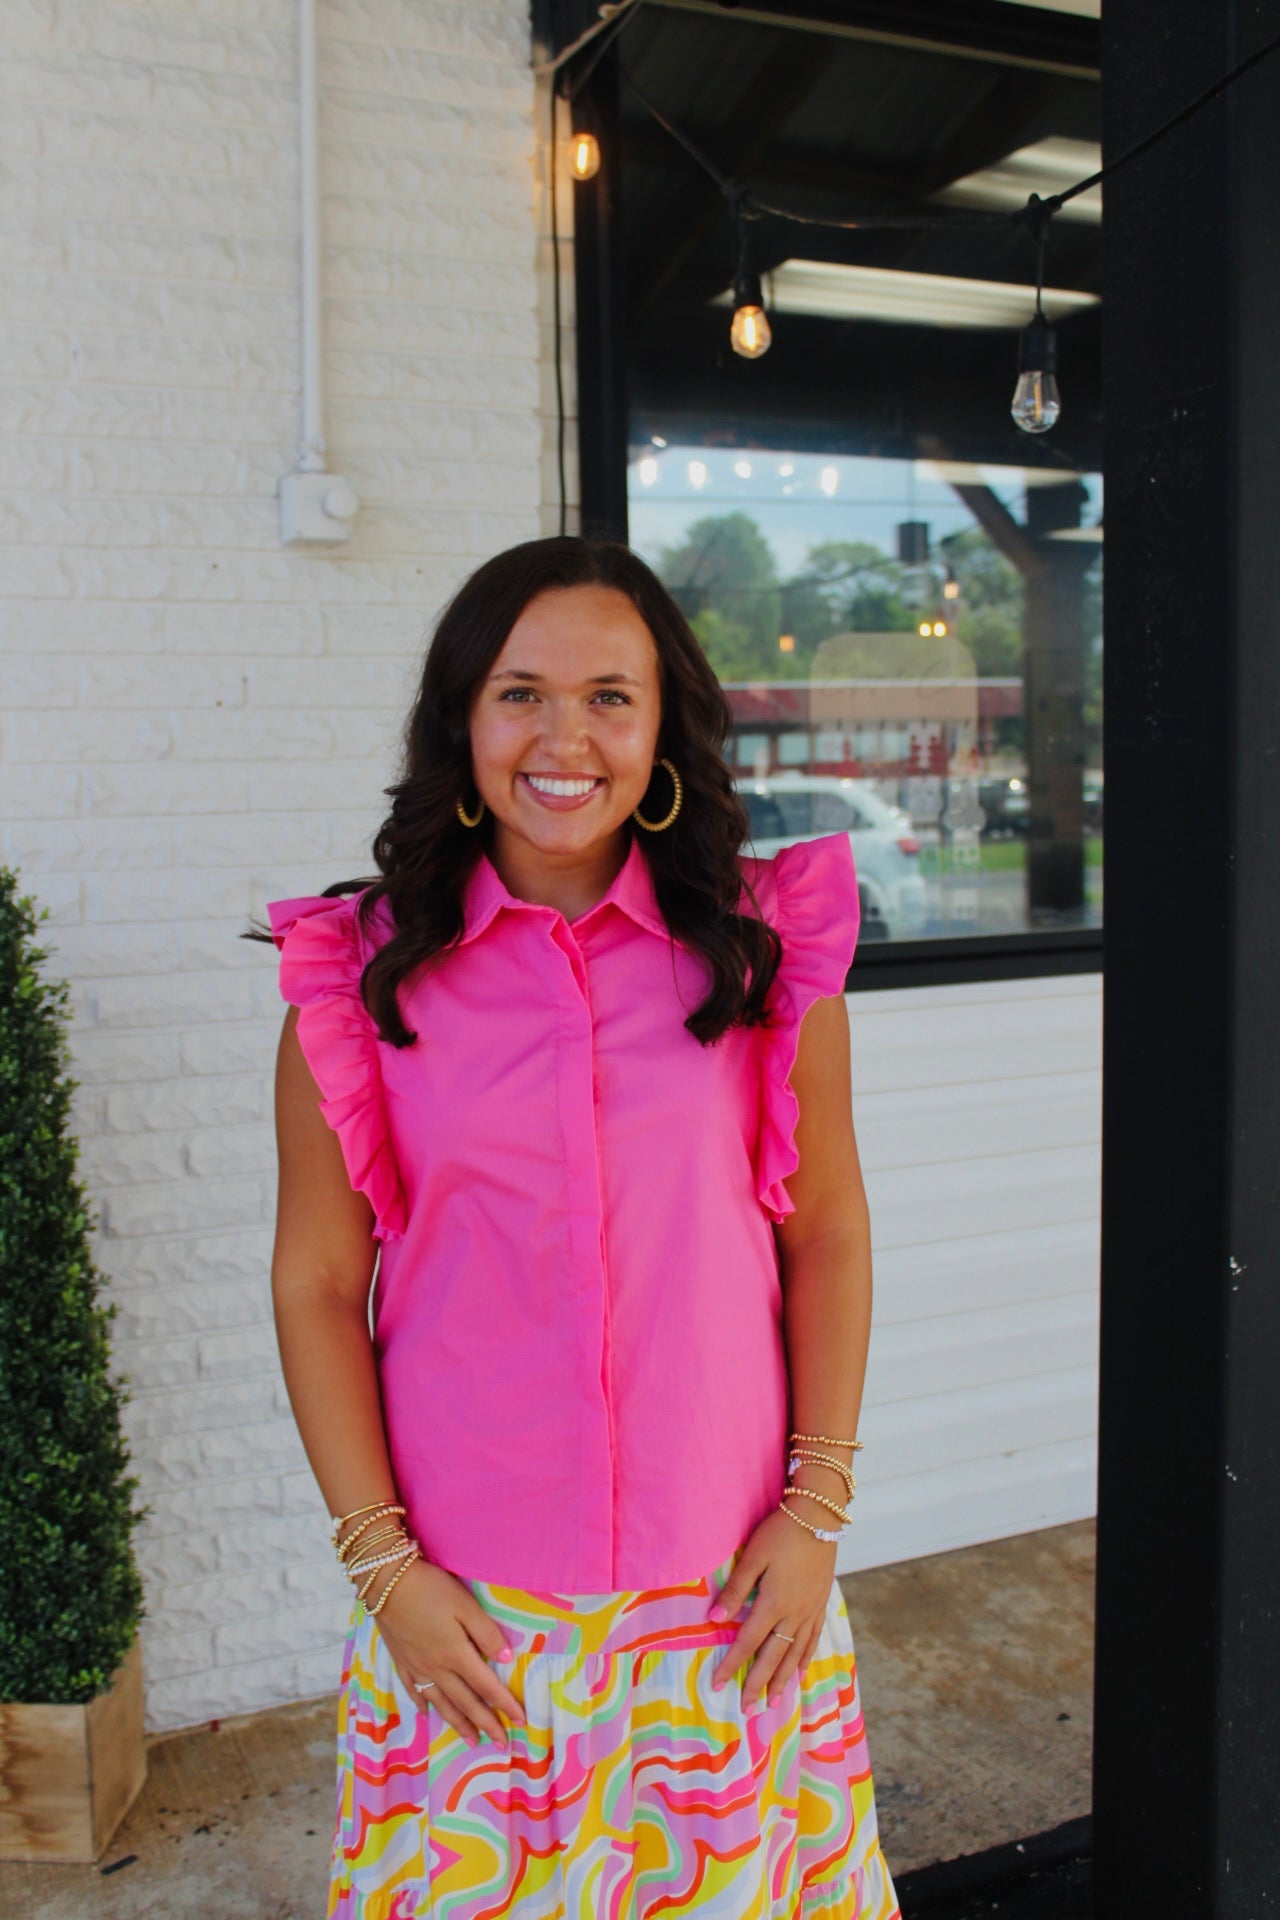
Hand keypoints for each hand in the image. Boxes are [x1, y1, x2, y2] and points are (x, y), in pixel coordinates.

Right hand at [367, 1557, 526, 1749]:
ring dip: (458, 1724)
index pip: (486, 1685)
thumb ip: (486, 1632)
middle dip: (485, 1724)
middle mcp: (436, 1668)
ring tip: (472, 1741)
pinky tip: (427, 1714)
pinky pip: (413, 1690)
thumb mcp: (465, 1605)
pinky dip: (422, 1705)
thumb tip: (506, 1658)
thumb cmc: (430, 1589)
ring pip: (441, 1703)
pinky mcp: (400, 1660)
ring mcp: (416, 1667)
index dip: (505, 1703)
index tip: (521, 1720)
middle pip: (465, 1702)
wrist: (385, 1582)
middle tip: (501, 1743)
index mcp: (455, 1654)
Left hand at [707, 1508, 836, 1707]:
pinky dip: (805, 1659)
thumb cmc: (781, 1533)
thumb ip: (736, 1590)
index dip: (731, 1665)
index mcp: (773, 1603)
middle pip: (772, 1657)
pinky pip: (813, 1639)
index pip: (747, 1643)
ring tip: (772, 1700)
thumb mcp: (753, 1557)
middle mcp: (793, 1614)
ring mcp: (810, 1611)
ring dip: (781, 1679)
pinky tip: (800, 1672)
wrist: (820, 1518)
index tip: (717, 1685)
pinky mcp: (821, 1604)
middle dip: (757, 1683)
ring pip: (794, 1654)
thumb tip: (714, 1620)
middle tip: (746, 1708)